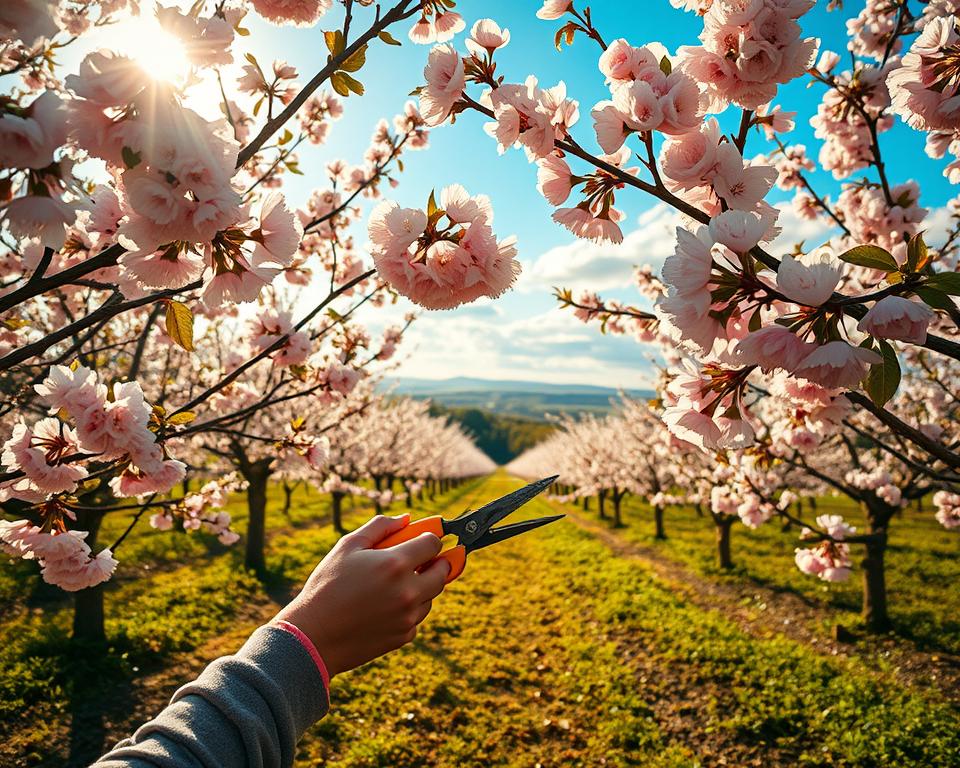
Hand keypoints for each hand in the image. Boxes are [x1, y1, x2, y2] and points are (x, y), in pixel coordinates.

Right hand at [275, 514, 449, 676]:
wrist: (313, 636)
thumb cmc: (327, 585)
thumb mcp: (348, 546)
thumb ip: (380, 527)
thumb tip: (406, 519)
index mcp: (395, 564)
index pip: (433, 544)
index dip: (429, 538)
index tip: (422, 541)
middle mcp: (408, 591)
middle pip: (442, 572)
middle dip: (435, 563)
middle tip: (421, 561)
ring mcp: (408, 616)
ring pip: (430, 596)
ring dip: (421, 587)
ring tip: (393, 585)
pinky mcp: (404, 636)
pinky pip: (417, 616)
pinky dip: (408, 609)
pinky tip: (384, 607)